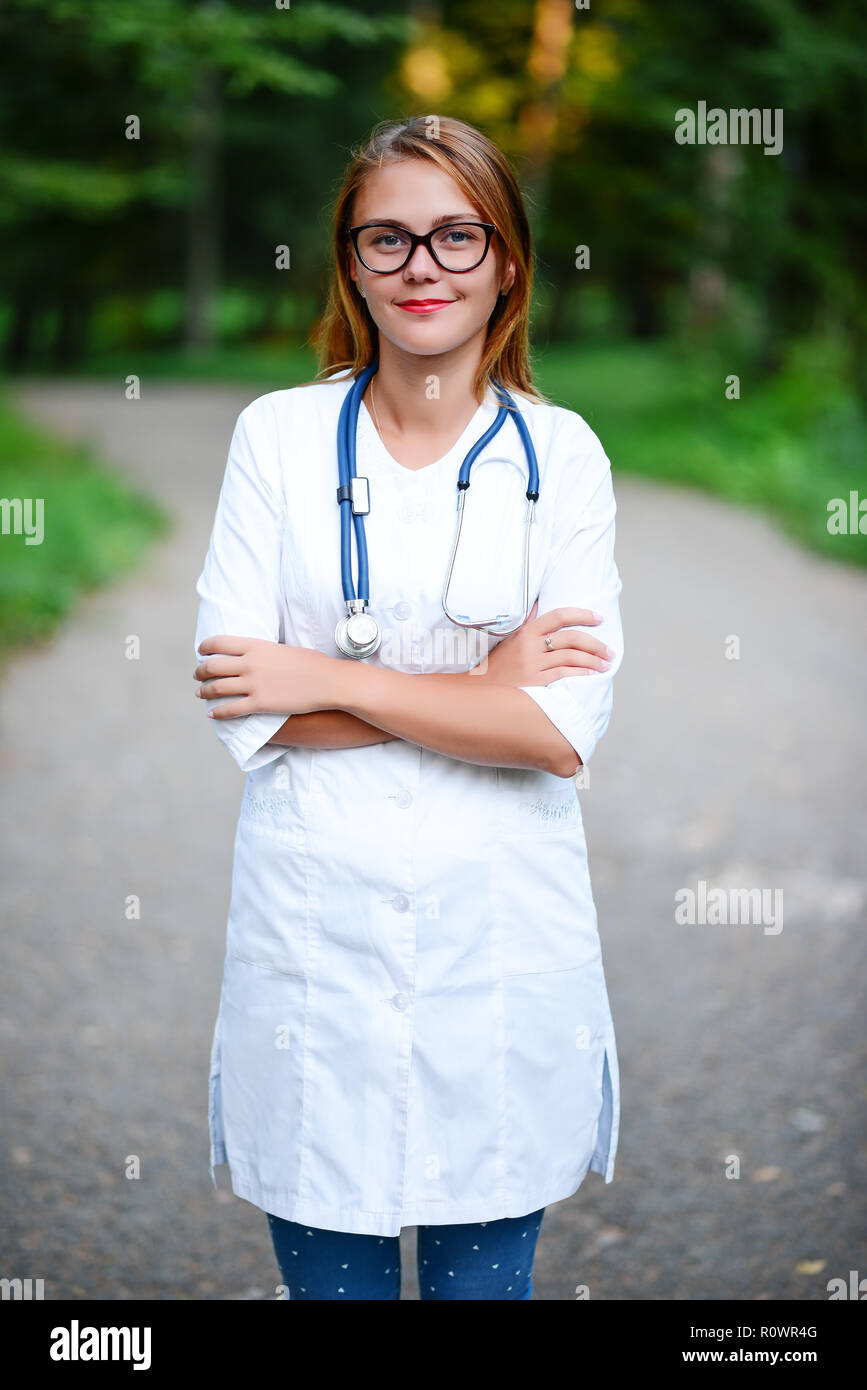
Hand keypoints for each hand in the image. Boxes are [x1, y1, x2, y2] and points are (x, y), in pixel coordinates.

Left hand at [194, 635, 340, 717]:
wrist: (328, 681)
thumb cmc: (312, 663)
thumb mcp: (283, 648)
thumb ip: (265, 651)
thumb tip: (256, 655)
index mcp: (256, 645)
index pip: (219, 643)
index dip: (205, 647)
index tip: (201, 652)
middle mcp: (250, 663)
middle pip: (212, 666)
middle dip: (200, 672)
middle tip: (197, 675)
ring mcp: (253, 684)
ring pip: (217, 688)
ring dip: (204, 691)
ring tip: (200, 693)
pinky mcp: (260, 704)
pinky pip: (231, 709)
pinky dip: (218, 712)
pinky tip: (212, 713)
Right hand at [472, 600, 613, 685]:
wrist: (480, 691)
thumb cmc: (498, 665)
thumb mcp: (509, 638)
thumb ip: (527, 620)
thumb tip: (539, 600)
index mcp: (526, 631)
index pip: (559, 615)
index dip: (582, 615)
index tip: (599, 618)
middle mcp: (530, 646)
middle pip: (571, 638)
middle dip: (595, 644)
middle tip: (609, 651)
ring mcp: (532, 665)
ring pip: (571, 657)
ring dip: (593, 661)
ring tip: (605, 665)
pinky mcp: (534, 683)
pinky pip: (564, 675)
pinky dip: (581, 674)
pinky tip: (591, 675)